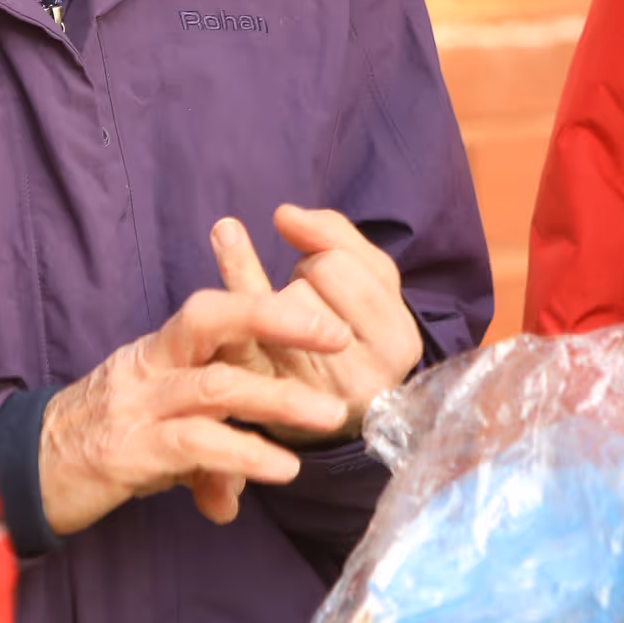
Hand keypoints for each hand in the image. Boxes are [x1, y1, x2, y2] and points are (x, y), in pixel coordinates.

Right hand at [38, 291, 350, 536]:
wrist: (23, 476)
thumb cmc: (99, 443)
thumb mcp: (156, 434)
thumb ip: (203, 452)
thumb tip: (233, 495)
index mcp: (160, 350)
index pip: (217, 309)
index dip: (271, 308)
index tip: (329, 319)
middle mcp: (149, 366)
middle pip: (213, 321)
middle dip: (279, 322)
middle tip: (340, 337)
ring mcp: (136, 406)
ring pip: (215, 385)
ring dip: (278, 399)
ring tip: (328, 418)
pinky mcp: (127, 451)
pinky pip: (194, 443)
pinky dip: (243, 454)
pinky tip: (280, 469)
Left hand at [211, 207, 422, 440]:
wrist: (332, 408)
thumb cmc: (355, 328)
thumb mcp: (367, 277)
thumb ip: (332, 233)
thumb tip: (283, 214)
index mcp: (398, 342)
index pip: (338, 264)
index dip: (324, 259)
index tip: (331, 283)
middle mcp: (364, 377)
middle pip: (306, 283)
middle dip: (303, 279)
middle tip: (312, 305)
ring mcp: (316, 398)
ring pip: (276, 307)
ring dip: (277, 304)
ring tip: (293, 326)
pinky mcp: (273, 405)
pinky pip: (244, 337)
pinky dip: (235, 306)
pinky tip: (225, 291)